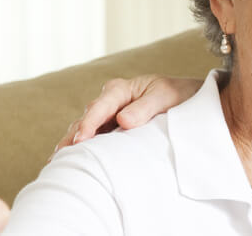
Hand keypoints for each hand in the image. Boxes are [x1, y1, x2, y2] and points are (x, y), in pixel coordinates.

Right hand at [54, 75, 201, 153]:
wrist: (190, 99)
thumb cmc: (179, 94)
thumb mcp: (166, 96)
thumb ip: (145, 107)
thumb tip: (122, 120)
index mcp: (121, 89)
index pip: (100, 107)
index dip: (89, 123)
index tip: (81, 138)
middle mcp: (110, 101)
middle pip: (87, 119)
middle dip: (74, 136)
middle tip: (62, 155)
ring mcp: (109, 116)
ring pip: (86, 129)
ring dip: (73, 144)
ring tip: (60, 162)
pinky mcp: (112, 129)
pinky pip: (94, 138)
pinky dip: (83, 148)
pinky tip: (72, 162)